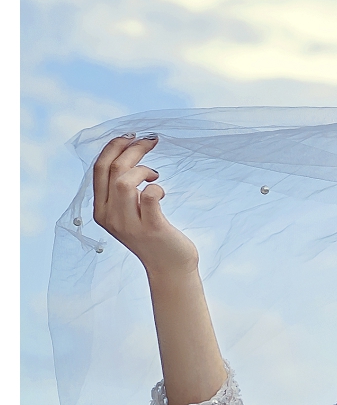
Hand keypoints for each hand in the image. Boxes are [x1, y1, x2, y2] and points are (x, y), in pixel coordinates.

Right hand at [91, 135, 198, 276]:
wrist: (169, 268)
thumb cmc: (154, 235)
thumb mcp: (130, 212)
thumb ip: (123, 191)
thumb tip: (128, 157)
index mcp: (101, 209)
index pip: (98, 169)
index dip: (113, 147)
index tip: (130, 136)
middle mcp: (109, 216)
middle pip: (111, 170)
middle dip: (130, 149)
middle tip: (150, 141)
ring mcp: (128, 223)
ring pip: (124, 181)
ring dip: (142, 169)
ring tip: (154, 174)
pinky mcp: (151, 228)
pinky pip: (149, 196)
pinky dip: (156, 187)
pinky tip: (162, 191)